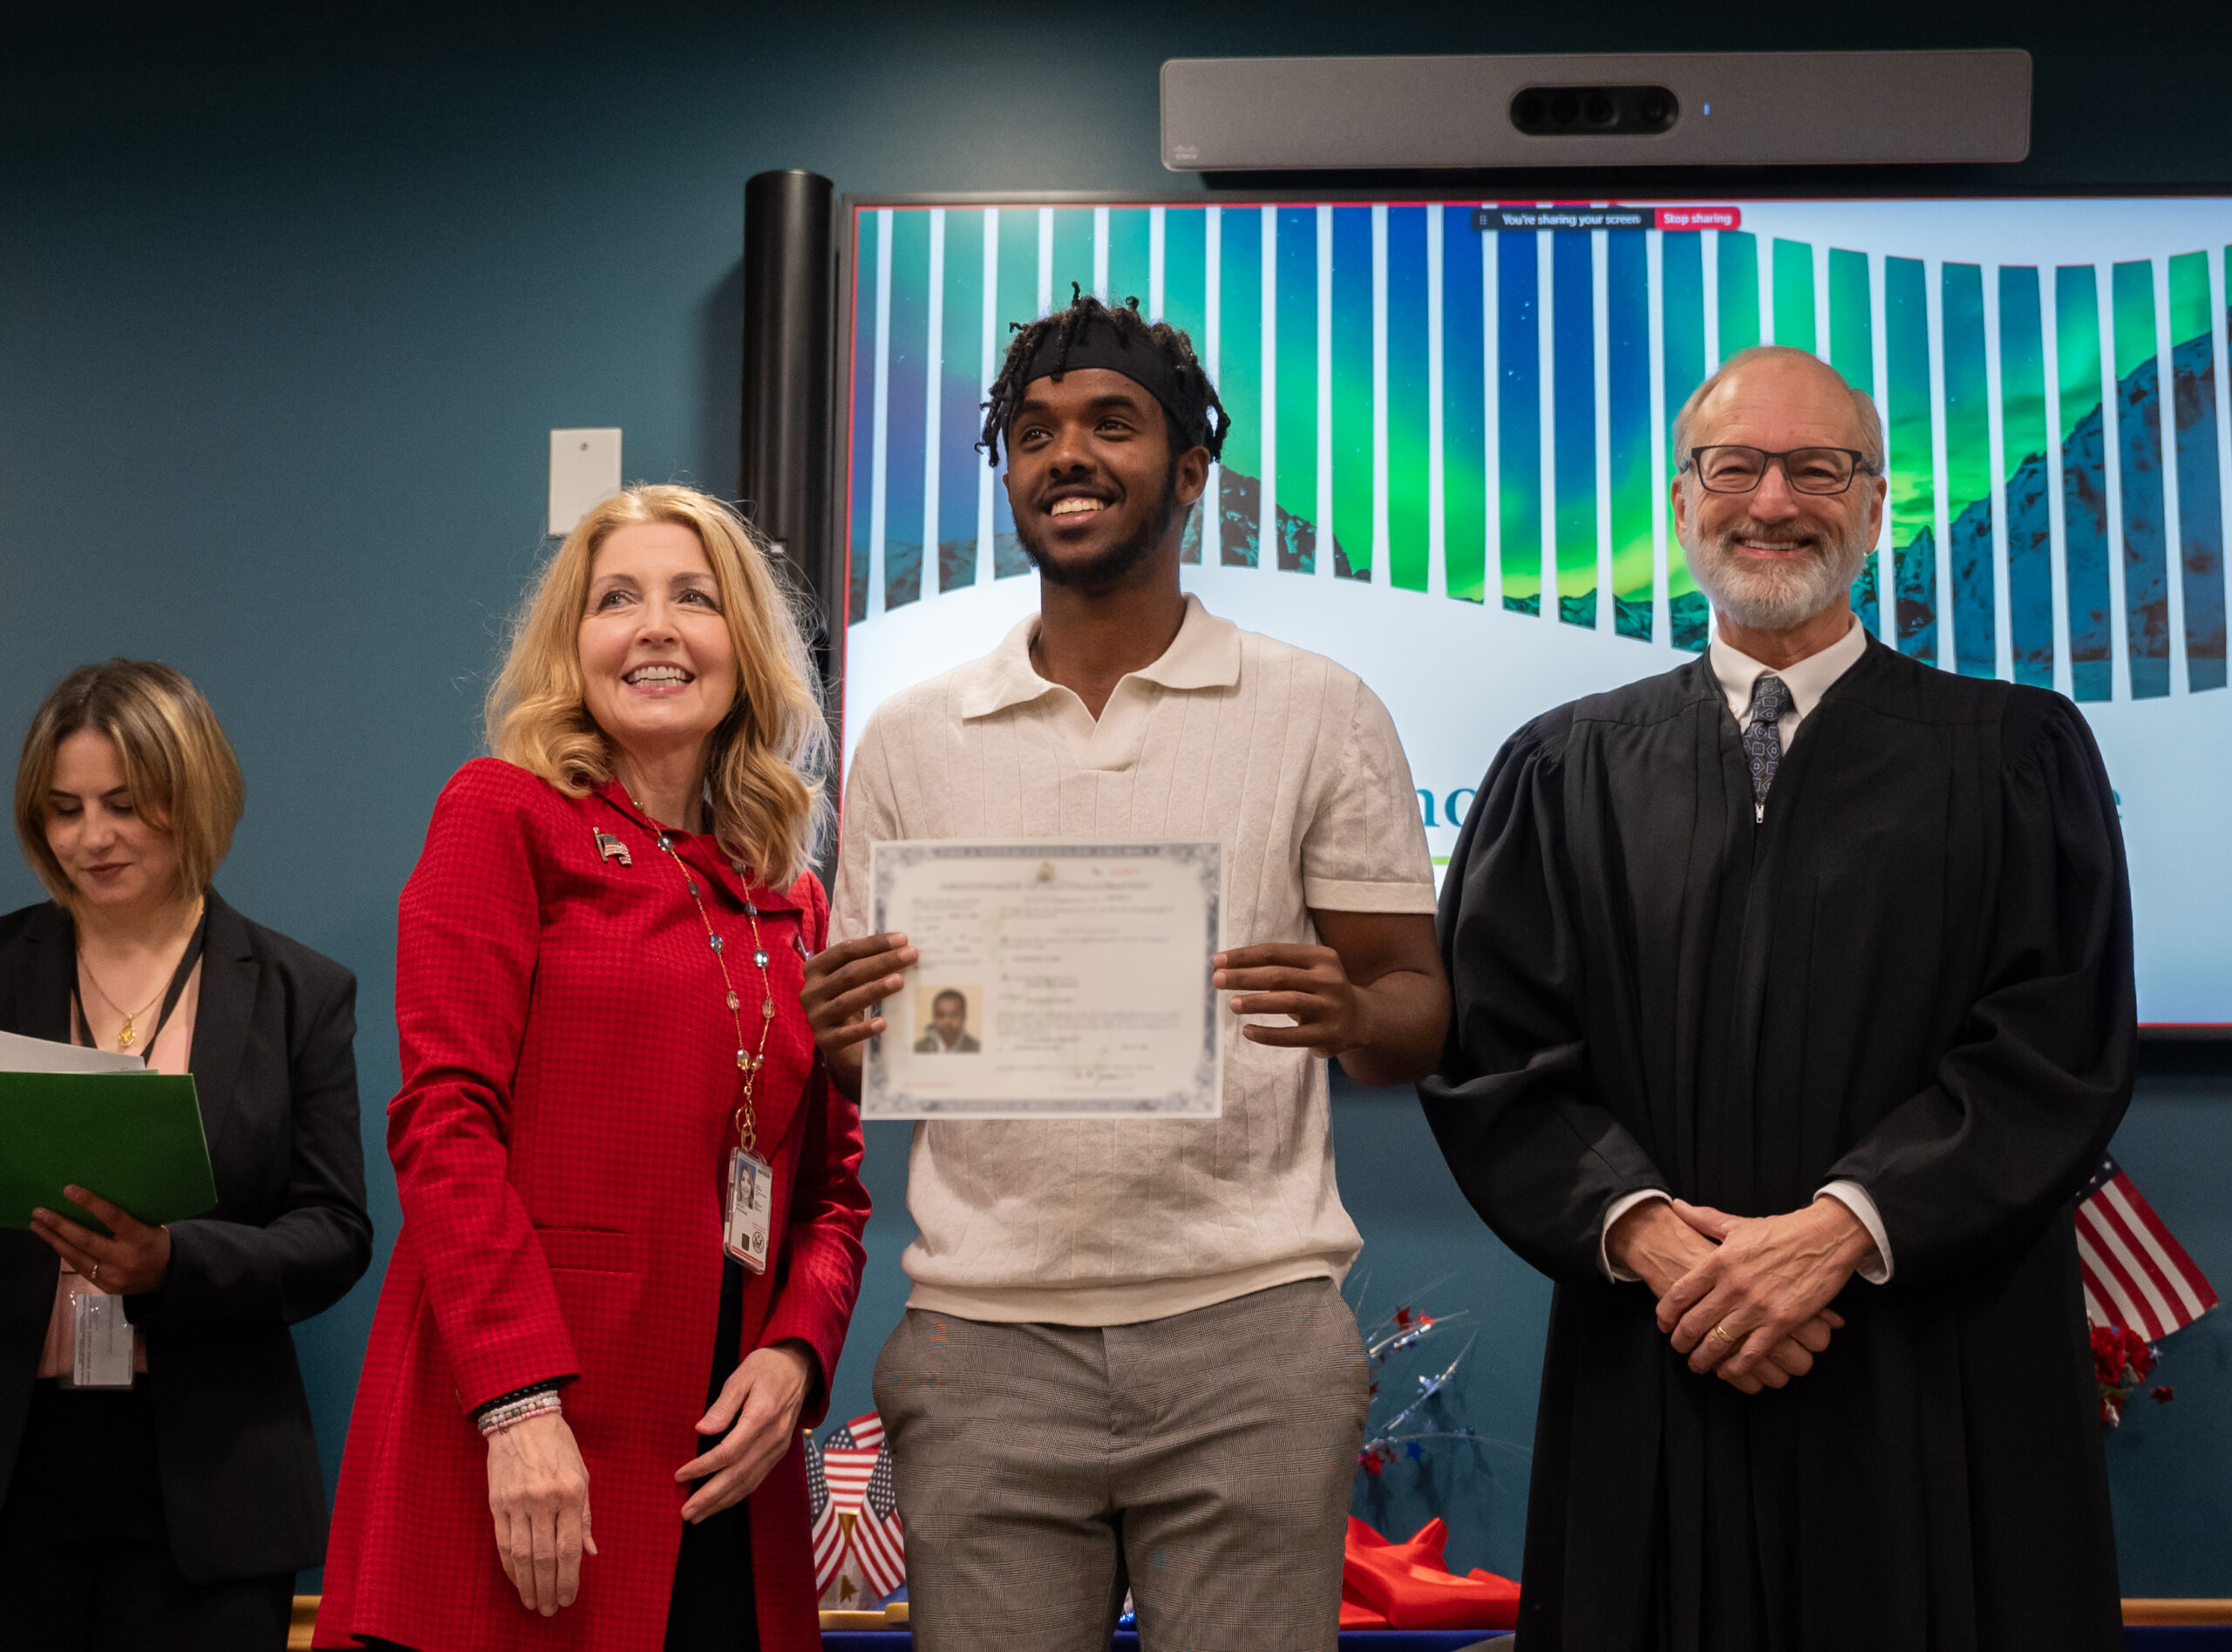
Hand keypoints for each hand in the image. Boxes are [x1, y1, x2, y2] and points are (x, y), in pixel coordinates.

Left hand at [30, 1186, 171, 1293]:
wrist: (171, 1277)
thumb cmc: (159, 1243)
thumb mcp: (150, 1227)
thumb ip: (125, 1221)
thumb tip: (94, 1204)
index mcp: (141, 1238)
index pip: (113, 1218)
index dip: (90, 1203)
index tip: (68, 1190)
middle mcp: (125, 1258)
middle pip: (86, 1240)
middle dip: (59, 1225)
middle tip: (39, 1212)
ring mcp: (113, 1276)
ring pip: (76, 1257)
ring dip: (53, 1240)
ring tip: (37, 1226)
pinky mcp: (104, 1287)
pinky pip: (80, 1267)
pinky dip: (65, 1252)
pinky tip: (54, 1241)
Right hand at [486, 1410, 595, 1614]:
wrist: (522, 1420)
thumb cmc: (559, 1446)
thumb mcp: (583, 1475)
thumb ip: (585, 1516)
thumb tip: (589, 1552)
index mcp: (570, 1493)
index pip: (568, 1547)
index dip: (569, 1578)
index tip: (569, 1598)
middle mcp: (543, 1500)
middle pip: (543, 1557)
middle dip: (549, 1588)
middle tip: (551, 1609)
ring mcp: (517, 1502)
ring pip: (520, 1555)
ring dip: (527, 1584)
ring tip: (534, 1602)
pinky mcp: (497, 1503)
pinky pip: (503, 1542)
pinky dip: (509, 1566)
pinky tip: (517, 1580)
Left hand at [676, 1341, 813, 1521]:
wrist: (799, 1367)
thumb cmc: (766, 1368)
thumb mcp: (741, 1377)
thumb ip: (722, 1406)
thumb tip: (702, 1430)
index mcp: (761, 1417)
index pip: (728, 1452)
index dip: (703, 1467)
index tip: (680, 1475)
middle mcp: (772, 1438)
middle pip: (738, 1475)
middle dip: (710, 1497)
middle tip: (686, 1512)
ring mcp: (778, 1447)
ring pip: (748, 1482)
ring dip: (722, 1502)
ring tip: (698, 1515)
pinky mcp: (778, 1452)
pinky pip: (757, 1478)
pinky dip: (737, 1494)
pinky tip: (721, 1502)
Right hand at [800, 933, 916, 1097]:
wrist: (842, 1043)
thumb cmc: (852, 1002)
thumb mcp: (856, 981)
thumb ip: (870, 964)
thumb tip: (905, 948)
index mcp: (816, 969)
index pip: (845, 951)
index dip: (874, 944)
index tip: (903, 939)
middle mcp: (811, 991)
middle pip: (848, 973)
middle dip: (882, 962)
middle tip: (911, 956)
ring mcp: (816, 1017)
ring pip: (846, 1001)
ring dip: (874, 990)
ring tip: (900, 981)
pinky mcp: (825, 1041)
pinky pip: (844, 1035)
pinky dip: (863, 1029)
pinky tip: (883, 1023)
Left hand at [1213, 943, 1375, 1057]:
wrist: (1361, 1018)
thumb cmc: (1320, 990)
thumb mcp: (1309, 971)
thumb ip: (1278, 966)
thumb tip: (1229, 968)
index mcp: (1321, 957)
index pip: (1275, 953)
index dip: (1244, 956)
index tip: (1217, 961)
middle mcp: (1329, 980)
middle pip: (1279, 975)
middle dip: (1244, 976)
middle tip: (1217, 980)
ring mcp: (1331, 1008)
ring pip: (1287, 1002)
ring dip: (1256, 1002)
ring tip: (1232, 1004)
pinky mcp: (1329, 1034)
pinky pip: (1294, 1036)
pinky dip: (1268, 1034)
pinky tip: (1248, 1031)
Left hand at [1658, 1197, 1875, 1386]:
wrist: (1825, 1238)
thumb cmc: (1781, 1231)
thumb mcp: (1737, 1224)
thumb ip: (1703, 1219)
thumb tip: (1676, 1206)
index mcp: (1719, 1261)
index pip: (1679, 1294)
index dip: (1666, 1314)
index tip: (1664, 1323)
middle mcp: (1733, 1286)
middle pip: (1694, 1323)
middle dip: (1680, 1341)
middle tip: (1678, 1348)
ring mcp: (1757, 1306)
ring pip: (1718, 1342)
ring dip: (1703, 1359)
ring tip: (1698, 1364)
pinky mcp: (1781, 1322)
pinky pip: (1751, 1353)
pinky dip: (1735, 1367)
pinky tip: (1727, 1371)